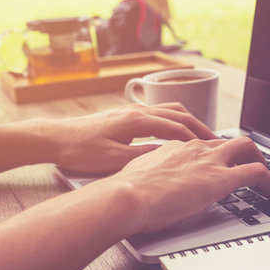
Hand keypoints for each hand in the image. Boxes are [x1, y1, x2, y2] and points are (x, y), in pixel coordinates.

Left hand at [48, 103, 216, 174]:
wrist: (54, 138)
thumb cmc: (80, 150)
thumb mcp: (114, 160)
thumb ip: (143, 156)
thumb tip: (167, 155)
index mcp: (137, 121)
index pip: (177, 127)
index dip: (197, 138)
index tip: (212, 147)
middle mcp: (137, 111)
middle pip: (178, 113)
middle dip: (199, 126)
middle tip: (214, 139)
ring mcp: (131, 111)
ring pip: (169, 109)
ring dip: (188, 121)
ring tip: (200, 135)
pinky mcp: (125, 115)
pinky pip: (158, 113)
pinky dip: (174, 120)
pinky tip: (175, 131)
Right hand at [105, 137, 269, 233]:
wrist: (126, 196)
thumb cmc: (125, 192)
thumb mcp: (138, 175)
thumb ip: (151, 174)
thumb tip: (151, 181)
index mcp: (175, 147)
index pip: (203, 145)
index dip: (215, 154)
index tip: (218, 164)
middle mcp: (195, 148)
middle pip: (228, 141)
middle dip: (243, 151)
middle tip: (249, 163)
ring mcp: (209, 161)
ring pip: (247, 147)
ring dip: (258, 160)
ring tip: (264, 177)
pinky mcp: (221, 179)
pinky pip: (256, 173)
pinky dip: (268, 181)